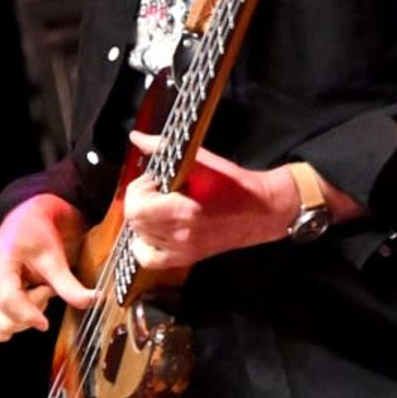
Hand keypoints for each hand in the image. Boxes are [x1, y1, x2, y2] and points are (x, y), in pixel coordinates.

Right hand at [0, 193, 95, 342]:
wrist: (24, 224)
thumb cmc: (36, 234)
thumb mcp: (56, 257)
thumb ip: (70, 284)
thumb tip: (92, 301)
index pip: (10, 301)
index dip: (30, 316)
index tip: (46, 322)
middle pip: (5, 319)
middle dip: (31, 313)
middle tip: (44, 290)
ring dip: (21, 318)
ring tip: (31, 294)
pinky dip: (6, 326)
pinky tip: (20, 308)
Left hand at [123, 131, 294, 269]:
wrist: (260, 210)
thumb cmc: (232, 183)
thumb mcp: (199, 160)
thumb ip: (162, 148)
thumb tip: (137, 138)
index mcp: (184, 209)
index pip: (137, 207)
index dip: (139, 189)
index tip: (154, 180)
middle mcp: (182, 233)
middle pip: (135, 221)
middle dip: (139, 201)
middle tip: (155, 191)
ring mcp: (183, 248)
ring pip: (140, 236)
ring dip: (143, 218)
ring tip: (158, 206)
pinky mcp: (187, 257)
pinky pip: (149, 259)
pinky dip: (143, 245)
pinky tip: (151, 231)